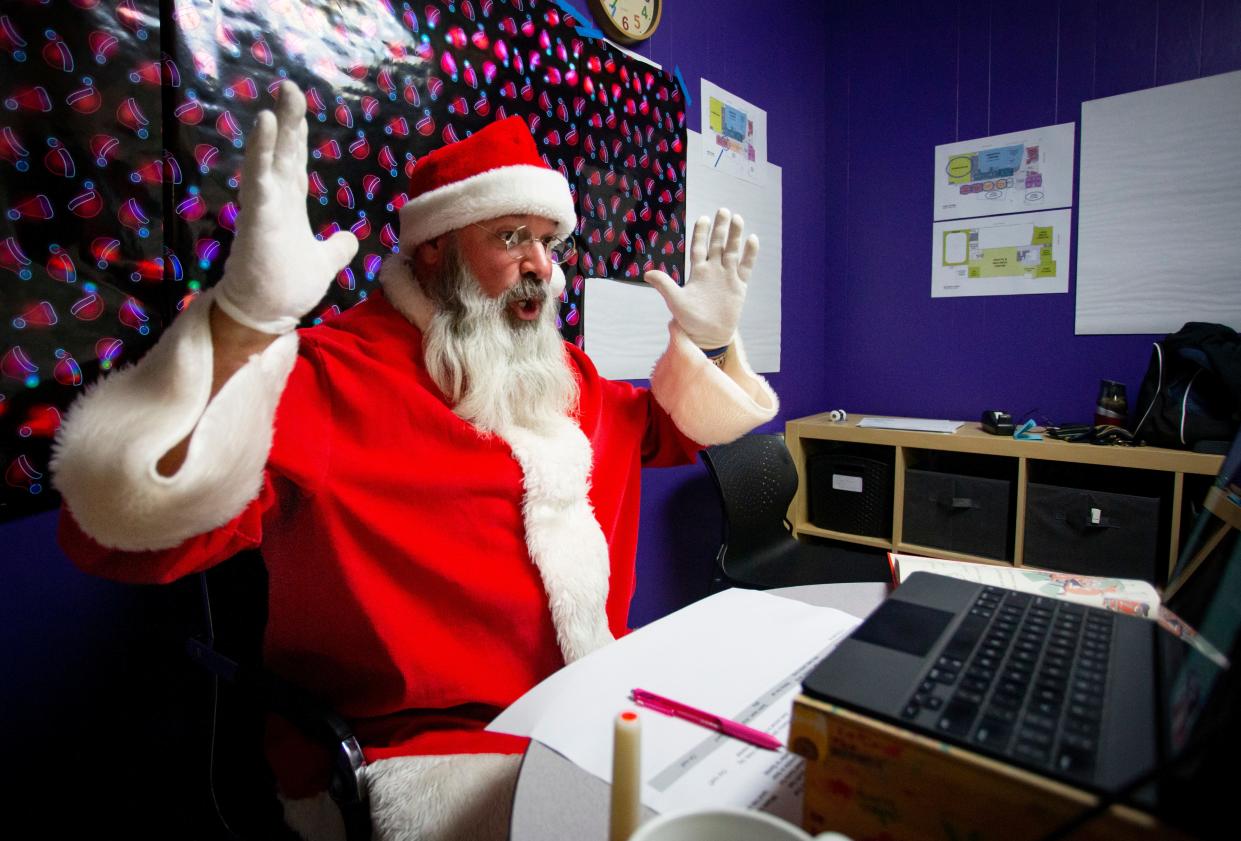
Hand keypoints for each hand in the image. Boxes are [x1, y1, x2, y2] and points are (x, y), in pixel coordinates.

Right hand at [214, 80, 358, 333]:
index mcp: (290, 207)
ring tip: (277, 102)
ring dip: (273, 131)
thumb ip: (336, 249)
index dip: (296, 137)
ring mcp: (263, 207)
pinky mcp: (256, 217)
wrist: (265, 314)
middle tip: (289, 87)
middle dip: (287, 121)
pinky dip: (261, 152)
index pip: (295, 163)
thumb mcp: (322, 263)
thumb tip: (351, 238)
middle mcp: (274, 201)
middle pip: (283, 153)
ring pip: (268, 161)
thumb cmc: (286, 287)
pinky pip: (258, 178)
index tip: (298, 110)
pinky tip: (265, 125)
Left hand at [644, 208, 757, 349]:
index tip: (703, 218)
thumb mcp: (675, 301)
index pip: (698, 247)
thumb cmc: (689, 320)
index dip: (700, 233)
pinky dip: (749, 254)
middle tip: (723, 210)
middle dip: (720, 228)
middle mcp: (713, 271)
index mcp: (697, 272)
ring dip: (734, 236)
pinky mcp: (739, 286)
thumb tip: (647, 273)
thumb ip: (665, 285)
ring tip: (738, 219)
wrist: (708, 335)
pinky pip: (745, 266)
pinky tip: (752, 239)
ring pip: (732, 251)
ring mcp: (727, 277)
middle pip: (717, 244)